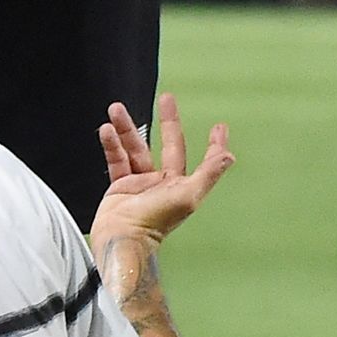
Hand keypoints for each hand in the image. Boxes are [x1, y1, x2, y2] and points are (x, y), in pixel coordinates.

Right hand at [94, 92, 233, 251]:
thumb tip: (229, 156)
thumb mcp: (188, 195)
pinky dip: (111, 144)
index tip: (219, 128)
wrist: (122, 238)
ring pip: (135, 148)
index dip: (213, 145)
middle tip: (167, 98)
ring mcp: (141, 183)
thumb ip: (208, 173)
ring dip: (126, 128)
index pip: (202, 160)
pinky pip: (116, 159)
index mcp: (183, 186)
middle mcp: (163, 183)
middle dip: (168, 121)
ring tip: (116, 109)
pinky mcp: (119, 186)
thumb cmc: (156, 222)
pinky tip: (107, 130)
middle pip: (169, 145)